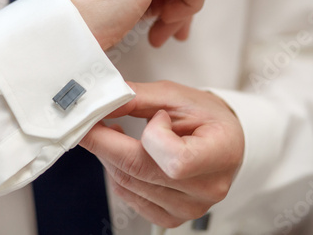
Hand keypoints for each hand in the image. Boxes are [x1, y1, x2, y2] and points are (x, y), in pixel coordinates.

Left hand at [80, 81, 243, 227]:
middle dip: (105, 143)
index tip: (151, 116)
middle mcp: (207, 188)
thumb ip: (137, 97)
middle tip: (91, 121)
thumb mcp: (176, 96)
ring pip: (128, 184)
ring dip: (109, 156)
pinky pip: (129, 197)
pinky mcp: (171, 216)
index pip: (176, 160)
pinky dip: (117, 173)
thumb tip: (101, 103)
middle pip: (140, 171)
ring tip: (112, 134)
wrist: (221, 139)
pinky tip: (123, 155)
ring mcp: (188, 207)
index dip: (152, 135)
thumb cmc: (205, 117)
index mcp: (220, 154)